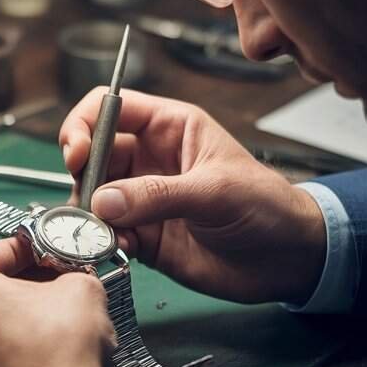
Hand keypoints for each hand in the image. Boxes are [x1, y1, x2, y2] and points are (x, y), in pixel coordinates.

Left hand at [0, 238, 114, 366]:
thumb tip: (71, 281)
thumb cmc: (59, 352)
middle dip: (11, 289)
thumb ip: (70, 275)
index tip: (39, 252)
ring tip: (39, 330)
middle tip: (45, 289)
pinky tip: (26, 364)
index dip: (18, 250)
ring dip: (1, 327)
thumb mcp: (82, 290)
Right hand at [60, 88, 325, 302]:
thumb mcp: (216, 192)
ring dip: (88, 214)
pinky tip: (120, 249)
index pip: (110, 108)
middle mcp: (149, 159)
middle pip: (91, 154)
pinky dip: (102, 241)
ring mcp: (142, 198)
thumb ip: (158, 194)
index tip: (77, 152)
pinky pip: (106, 233)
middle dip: (81, 176)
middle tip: (87, 202)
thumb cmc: (267, 206)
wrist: (288, 259)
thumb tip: (104, 201)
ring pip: (92, 197)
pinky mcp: (143, 235)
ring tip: (103, 231)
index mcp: (170, 128)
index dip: (85, 124)